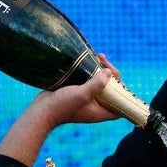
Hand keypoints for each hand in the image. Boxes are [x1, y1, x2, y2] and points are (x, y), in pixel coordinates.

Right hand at [0, 68, 118, 166]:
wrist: (41, 110)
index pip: (121, 105)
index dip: (124, 93)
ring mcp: (88, 99)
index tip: (118, 79)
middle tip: (104, 61)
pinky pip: (90, 81)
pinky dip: (91, 71)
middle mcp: (97, 106)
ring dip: (102, 70)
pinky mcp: (78, 92)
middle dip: (112, 75)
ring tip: (98, 55)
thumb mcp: (82, 94)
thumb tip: (109, 72)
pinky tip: (89, 60)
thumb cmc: (62, 106)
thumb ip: (97, 84)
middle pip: (112, 90)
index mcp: (101, 111)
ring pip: (101, 84)